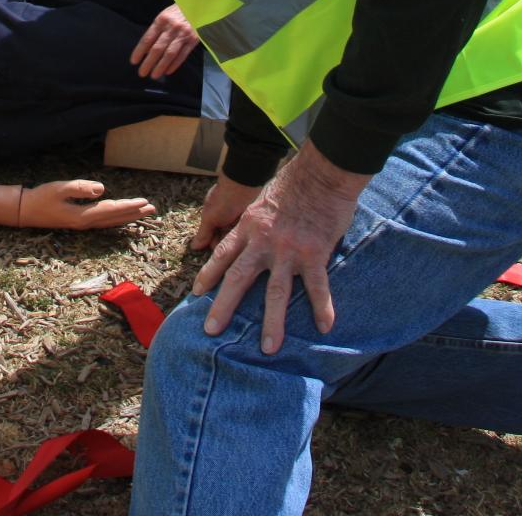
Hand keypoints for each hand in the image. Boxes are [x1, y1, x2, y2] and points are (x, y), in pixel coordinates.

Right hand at [17, 179, 155, 229]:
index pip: (111, 210)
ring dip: (128, 217)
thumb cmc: (42, 197)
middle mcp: (86, 223)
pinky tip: (122, 216)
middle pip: (116, 218)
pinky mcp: (81, 222)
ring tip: (144, 212)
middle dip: (134, 213)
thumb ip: (80, 188)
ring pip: (112, 222)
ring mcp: (84, 225)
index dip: (128, 206)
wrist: (27, 211)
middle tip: (153, 209)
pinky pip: (105, 222)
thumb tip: (102, 189)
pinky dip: (117, 219)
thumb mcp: (59, 188)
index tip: (144, 202)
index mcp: (82, 215)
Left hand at [130, 2, 197, 78]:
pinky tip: (168, 71)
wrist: (200, 5)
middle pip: (157, 48)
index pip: (147, 38)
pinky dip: (175, 64)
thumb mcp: (165, 16)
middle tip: (142, 73)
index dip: (139, 51)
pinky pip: (183, 55)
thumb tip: (147, 50)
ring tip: (154, 75)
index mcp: (161, 20)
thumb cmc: (178, 11)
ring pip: (170, 54)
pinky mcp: (193, 40)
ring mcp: (183, 34)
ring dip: (160, 66)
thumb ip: (156, 31)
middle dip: (148, 62)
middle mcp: (171, 28)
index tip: (134, 61)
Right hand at [188, 174, 263, 252]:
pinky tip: (249, 242)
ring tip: (242, 250)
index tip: (219, 254)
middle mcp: (224, 220)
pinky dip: (246, 236)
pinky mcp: (249, 219)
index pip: (211, 239)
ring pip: (235, 236)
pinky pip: (246, 232)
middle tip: (232, 252)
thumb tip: (193, 247)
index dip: (214, 246)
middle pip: (223, 238)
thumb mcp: (210, 217)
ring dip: (237, 242)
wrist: (245, 184)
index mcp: (212, 218)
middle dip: (226, 245)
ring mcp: (237, 219)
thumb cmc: (224, 201)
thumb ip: (204, 233)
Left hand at [192, 144, 368, 353]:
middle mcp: (264, 241)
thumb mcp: (264, 199)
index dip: (208, 274)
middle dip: (223, 306)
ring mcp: (289, 250)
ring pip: (275, 292)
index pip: (222, 254)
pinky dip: (322, 308)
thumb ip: (257, 221)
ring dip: (272, 323)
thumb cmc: (295, 181)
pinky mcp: (314, 254)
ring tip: (268, 348)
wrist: (322, 172)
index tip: (196, 293)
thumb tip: (253, 234)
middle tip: (211, 330)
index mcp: (249, 226)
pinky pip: (317, 286)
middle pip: (238, 278)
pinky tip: (325, 326)